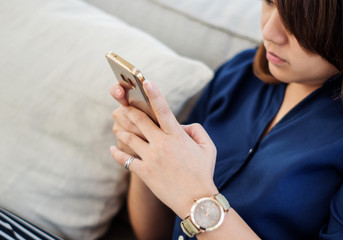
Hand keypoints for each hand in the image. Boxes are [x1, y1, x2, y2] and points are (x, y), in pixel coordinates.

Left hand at [110, 80, 217, 218]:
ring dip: (122, 130)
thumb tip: (181, 125)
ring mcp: (151, 158)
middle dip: (130, 111)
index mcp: (177, 136)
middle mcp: (162, 144)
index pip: (163, 110)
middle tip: (123, 105)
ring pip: (129, 138)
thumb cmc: (203, 172)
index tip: (146, 82)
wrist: (196, 200)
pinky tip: (112, 148)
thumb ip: (196, 130)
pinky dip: (117, 153)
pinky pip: (125, 160)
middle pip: (140, 121)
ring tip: (117, 127)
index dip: (154, 94)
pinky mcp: (144, 172)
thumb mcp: (208, 147)